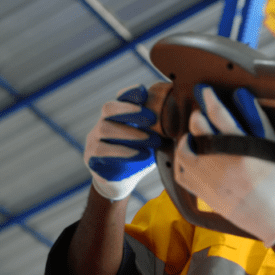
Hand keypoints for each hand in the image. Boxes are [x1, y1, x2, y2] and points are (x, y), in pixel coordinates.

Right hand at [84, 85, 161, 200]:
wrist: (121, 182)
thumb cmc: (139, 156)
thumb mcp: (151, 140)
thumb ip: (160, 129)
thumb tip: (183, 119)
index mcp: (118, 116)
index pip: (121, 98)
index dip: (131, 93)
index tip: (145, 92)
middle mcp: (103, 123)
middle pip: (108, 108)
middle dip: (130, 110)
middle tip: (152, 118)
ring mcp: (94, 139)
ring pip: (105, 128)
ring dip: (131, 133)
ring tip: (152, 140)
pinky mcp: (91, 157)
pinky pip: (103, 149)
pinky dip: (124, 151)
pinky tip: (142, 154)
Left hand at [173, 84, 274, 246]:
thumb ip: (258, 120)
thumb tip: (243, 98)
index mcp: (243, 148)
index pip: (219, 114)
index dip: (209, 99)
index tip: (206, 92)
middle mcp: (222, 163)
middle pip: (198, 130)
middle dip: (197, 116)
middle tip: (201, 113)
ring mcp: (210, 181)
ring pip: (184, 151)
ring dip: (186, 138)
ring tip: (193, 135)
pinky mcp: (205, 195)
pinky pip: (182, 175)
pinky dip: (181, 162)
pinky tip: (188, 156)